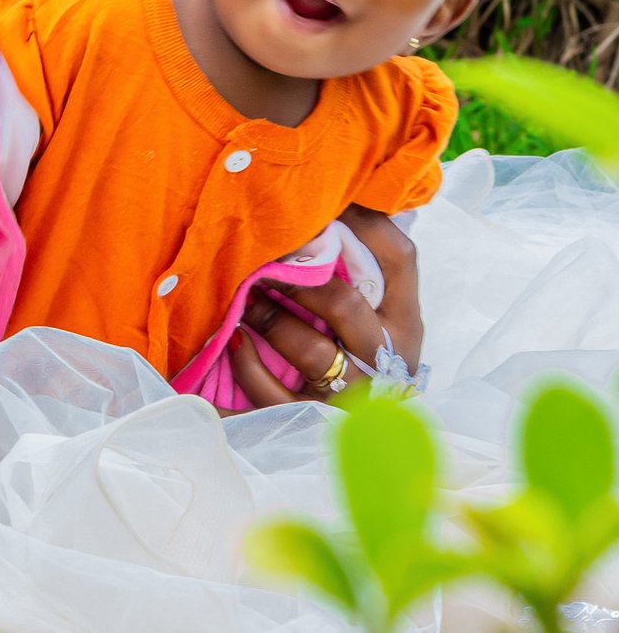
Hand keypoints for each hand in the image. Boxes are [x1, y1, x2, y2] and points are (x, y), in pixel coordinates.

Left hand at [227, 206, 420, 409]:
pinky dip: (249, 366)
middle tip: (264, 259)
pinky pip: (274, 396)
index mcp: (405, 324)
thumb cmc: (368, 351)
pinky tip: (234, 341)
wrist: (376, 441)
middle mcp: (385, 362)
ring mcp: (350, 398)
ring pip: (309, 352)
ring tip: (243, 295)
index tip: (323, 206)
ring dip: (270, 317)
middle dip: (299, 278)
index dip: (363, 224)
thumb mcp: (382, 310)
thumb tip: (347, 199)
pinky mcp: (312, 424)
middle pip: (344, 305)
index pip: (400, 259)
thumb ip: (371, 258)